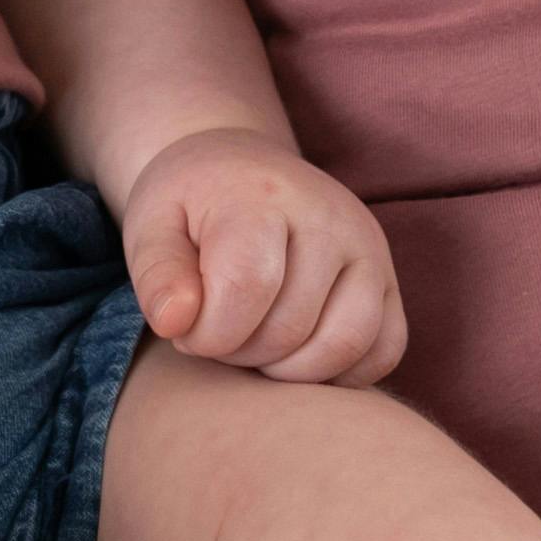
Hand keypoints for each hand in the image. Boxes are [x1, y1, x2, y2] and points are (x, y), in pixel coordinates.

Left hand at [122, 129, 405, 383]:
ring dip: (291, 370)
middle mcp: (329, 216)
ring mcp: (368, 247)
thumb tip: (176, 322)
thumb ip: (157, 275)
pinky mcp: (389, 278)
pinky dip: (342, 372)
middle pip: (290, 327)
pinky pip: (385, 349)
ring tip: (256, 345)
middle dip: (241, 354)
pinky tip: (299, 356)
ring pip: (346, 343)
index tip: (185, 328)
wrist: (242, 168)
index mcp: (263, 196)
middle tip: (217, 333)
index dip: (207, 334)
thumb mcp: (152, 227)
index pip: (245, 289)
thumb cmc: (192, 206)